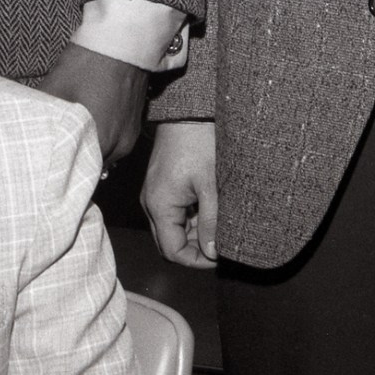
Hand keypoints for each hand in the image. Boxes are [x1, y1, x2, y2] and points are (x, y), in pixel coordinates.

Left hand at [33, 42, 148, 168]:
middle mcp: (119, 147)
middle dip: (70, 166)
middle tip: (47, 162)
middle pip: (90, 169)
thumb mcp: (54, 89)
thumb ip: (39, 117)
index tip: (42, 173)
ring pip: (101, 157)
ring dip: (84, 154)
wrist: (124, 42)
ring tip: (64, 146)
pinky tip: (82, 131)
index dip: (58, 175)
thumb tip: (22, 132)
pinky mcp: (133, 126)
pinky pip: (112, 144)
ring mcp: (128, 137)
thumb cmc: (87, 64)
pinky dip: (97, 142)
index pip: (77, 176)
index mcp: (99, 142)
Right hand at [141, 120, 217, 267]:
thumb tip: (213, 252)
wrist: (188, 113)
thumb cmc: (198, 143)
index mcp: (159, 206)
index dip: (197, 260)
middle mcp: (152, 204)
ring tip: (220, 225)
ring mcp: (155, 196)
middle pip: (170, 243)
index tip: (220, 256)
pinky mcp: (162, 188)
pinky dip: (192, 219)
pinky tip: (212, 210)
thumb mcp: (211, 186)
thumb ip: (212, 222)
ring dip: (196, 233)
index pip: (173, 251)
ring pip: (174, 229)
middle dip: (196, 249)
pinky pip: (174, 214)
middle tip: (223, 245)